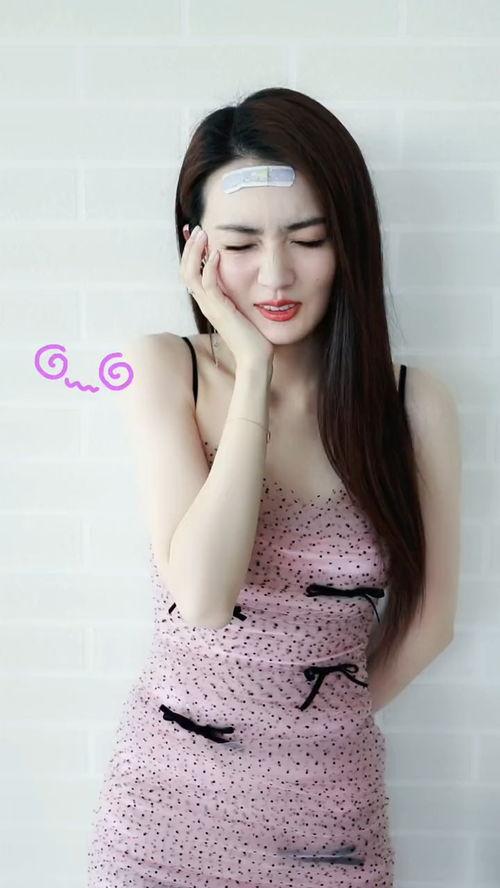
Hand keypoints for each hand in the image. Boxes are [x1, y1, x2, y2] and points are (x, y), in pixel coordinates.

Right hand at [180, 225, 274, 371]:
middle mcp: (205, 303)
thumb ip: (238, 293)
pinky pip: (208, 284)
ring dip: (195, 251)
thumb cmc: (254, 335)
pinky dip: (210, 266)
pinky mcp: (219, 310)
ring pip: (190, 274)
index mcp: (209, 301)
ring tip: (203, 233)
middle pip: (185, 270)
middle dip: (189, 247)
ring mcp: (210, 306)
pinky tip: (216, 253)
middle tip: (197, 228)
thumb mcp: (243, 307)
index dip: (191, 252)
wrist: (255, 357)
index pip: (192, 272)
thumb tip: (246, 278)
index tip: (196, 233)